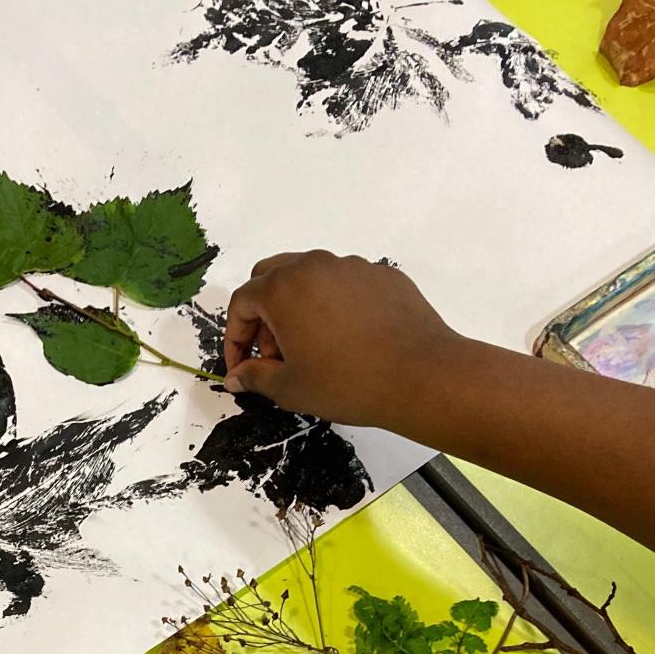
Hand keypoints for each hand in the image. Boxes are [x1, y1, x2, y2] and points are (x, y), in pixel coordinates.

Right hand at [223, 252, 461, 426]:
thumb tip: (235, 377)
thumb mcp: (290, 388)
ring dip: (298, 307)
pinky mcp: (383, 275)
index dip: (235, 338)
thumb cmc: (346, 383)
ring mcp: (352, 266)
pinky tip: (349, 340)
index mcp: (284, 288)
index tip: (242, 368)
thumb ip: (255, 377)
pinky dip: (335, 306)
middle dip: (262, 314)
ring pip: (311, 277)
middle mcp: (315, 265)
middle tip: (272, 354)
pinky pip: (346, 284)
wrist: (419, 375)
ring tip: (311, 348)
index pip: (242, 302)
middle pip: (271, 276)